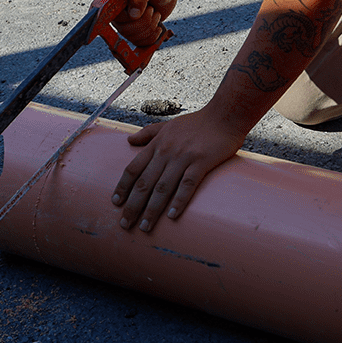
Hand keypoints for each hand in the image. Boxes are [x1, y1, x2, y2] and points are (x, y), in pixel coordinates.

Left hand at [111, 109, 246, 230]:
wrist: (225, 115)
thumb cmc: (197, 121)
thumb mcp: (168, 124)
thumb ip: (148, 133)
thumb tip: (129, 140)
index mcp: (157, 144)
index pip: (134, 168)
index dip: (123, 187)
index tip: (116, 203)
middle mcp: (166, 152)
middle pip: (144, 182)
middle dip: (133, 205)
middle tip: (126, 224)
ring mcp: (183, 157)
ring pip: (162, 187)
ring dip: (152, 209)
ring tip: (145, 227)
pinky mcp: (201, 162)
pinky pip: (187, 185)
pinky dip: (179, 201)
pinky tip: (172, 216)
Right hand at [114, 0, 178, 45]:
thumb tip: (132, 16)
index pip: (107, 12)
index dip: (118, 18)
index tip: (135, 13)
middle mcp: (116, 9)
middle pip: (122, 28)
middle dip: (143, 22)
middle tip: (152, 9)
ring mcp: (124, 21)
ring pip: (131, 37)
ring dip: (149, 28)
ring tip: (155, 13)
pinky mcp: (134, 29)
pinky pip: (139, 42)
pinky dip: (151, 37)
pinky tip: (157, 26)